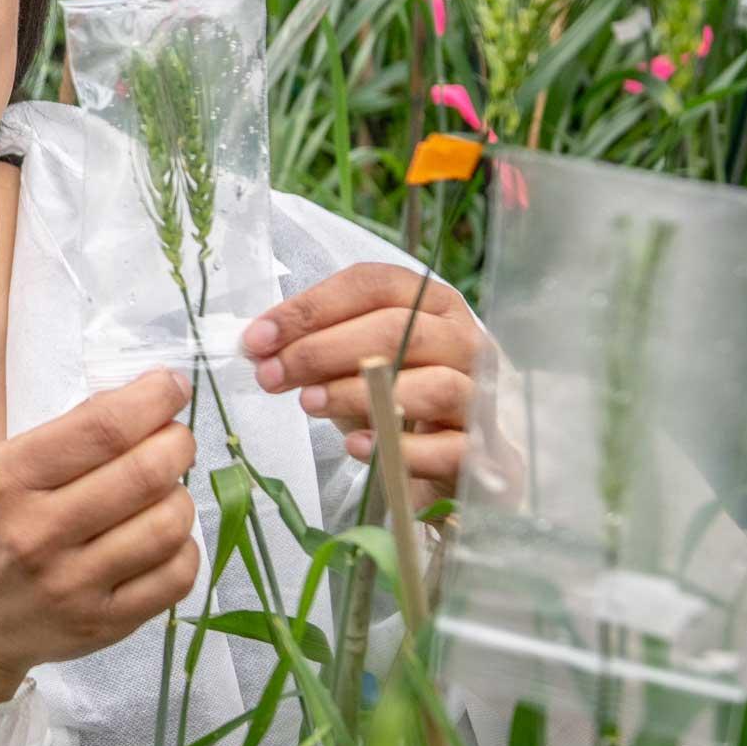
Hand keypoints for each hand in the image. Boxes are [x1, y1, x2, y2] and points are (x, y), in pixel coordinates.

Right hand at [0, 369, 202, 702]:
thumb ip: (64, 437)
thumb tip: (140, 400)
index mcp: (9, 478)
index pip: (102, 428)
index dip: (153, 399)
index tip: (172, 385)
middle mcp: (39, 531)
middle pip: (145, 473)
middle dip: (178, 442)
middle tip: (176, 438)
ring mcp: (73, 584)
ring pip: (169, 525)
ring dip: (181, 496)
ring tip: (164, 491)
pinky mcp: (102, 625)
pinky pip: (175, 578)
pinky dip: (183, 547)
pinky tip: (162, 537)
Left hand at [242, 263, 482, 507]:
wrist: (455, 460)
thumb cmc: (399, 396)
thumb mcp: (354, 362)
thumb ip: (316, 346)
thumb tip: (260, 347)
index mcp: (432, 303)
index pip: (371, 285)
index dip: (311, 307)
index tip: (258, 337)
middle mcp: (466, 341)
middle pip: (398, 329)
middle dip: (322, 349)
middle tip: (270, 374)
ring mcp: (483, 397)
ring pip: (432, 384)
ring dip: (359, 392)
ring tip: (308, 404)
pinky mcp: (488, 454)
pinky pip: (451, 448)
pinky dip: (400, 448)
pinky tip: (356, 446)